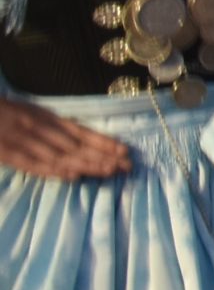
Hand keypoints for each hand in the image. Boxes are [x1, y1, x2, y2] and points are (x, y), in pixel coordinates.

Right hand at [0, 97, 128, 179]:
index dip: (104, 142)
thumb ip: (59, 127)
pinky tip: (72, 176)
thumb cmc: (11, 113)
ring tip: (108, 171)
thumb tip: (89, 142)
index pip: (82, 133)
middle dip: (102, 157)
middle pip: (76, 147)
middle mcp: (41, 129)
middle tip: (126, 167)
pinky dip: (52, 171)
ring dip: (85, 165)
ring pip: (60, 157)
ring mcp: (25, 142)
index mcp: (49, 118)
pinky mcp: (8, 155)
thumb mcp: (37, 114)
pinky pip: (33, 165)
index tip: (125, 151)